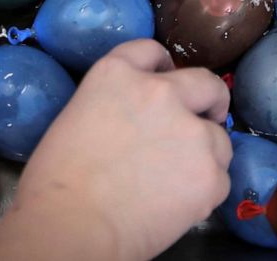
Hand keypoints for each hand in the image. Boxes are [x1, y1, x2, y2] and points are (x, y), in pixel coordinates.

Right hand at [0, 40, 231, 260]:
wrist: (73, 224)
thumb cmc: (57, 180)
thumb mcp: (78, 116)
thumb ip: (115, 105)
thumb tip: (136, 122)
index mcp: (117, 73)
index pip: (151, 51)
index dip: (162, 66)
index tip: (164, 80)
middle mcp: (161, 92)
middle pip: (205, 82)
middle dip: (210, 100)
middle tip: (205, 117)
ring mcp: (191, 131)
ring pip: (218, 137)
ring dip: (204, 151)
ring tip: (177, 178)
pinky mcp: (210, 173)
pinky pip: (219, 177)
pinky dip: (203, 189)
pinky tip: (176, 203)